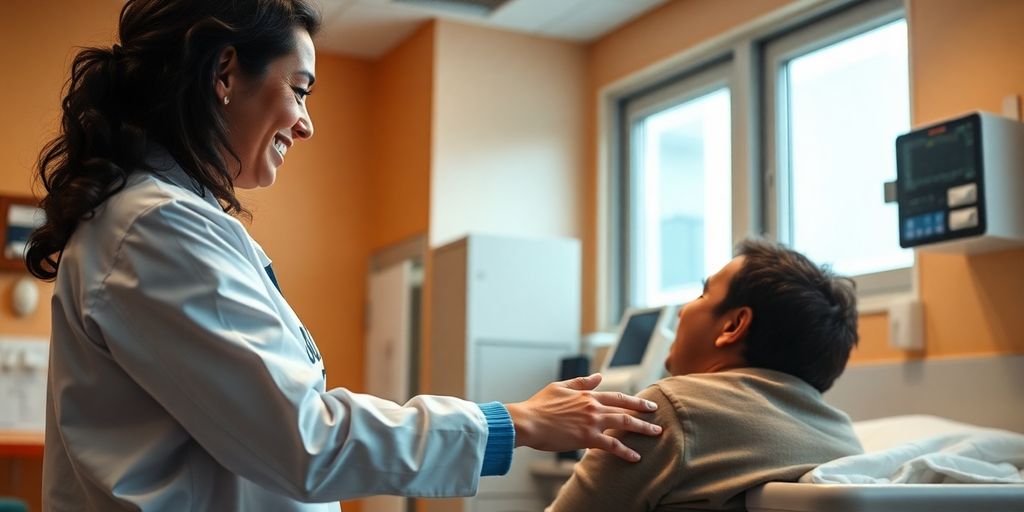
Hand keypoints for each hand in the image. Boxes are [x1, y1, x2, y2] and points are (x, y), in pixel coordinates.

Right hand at [504, 373, 661, 461]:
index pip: (617, 397)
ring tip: (656, 433)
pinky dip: (625, 451)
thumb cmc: (539, 405)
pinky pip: (612, 445)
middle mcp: (593, 406)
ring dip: (642, 429)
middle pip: (625, 409)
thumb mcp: (560, 387)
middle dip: (644, 413)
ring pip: (624, 424)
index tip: (647, 404)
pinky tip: (636, 457)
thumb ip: (581, 382)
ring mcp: (592, 422)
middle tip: (657, 419)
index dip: (634, 400)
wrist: (528, 421)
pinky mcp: (587, 438)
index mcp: (587, 395)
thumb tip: (598, 376)